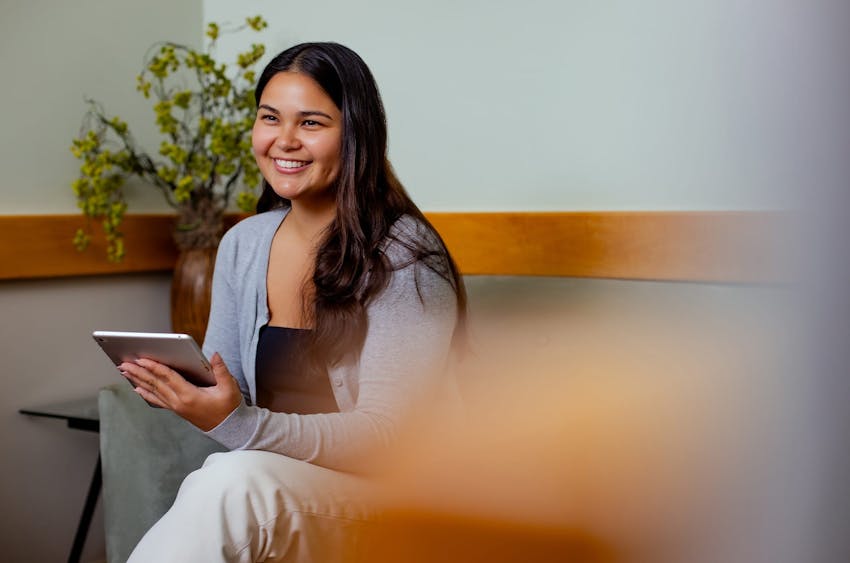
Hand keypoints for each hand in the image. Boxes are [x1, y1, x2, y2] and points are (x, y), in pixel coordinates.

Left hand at [119, 352, 242, 431]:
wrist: (229, 428)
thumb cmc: (229, 408)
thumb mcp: (230, 388)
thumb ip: (221, 370)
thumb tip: (214, 355)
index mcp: (190, 395)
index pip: (168, 378)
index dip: (155, 367)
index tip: (142, 359)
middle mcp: (179, 402)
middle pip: (155, 384)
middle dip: (139, 372)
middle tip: (124, 363)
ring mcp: (176, 407)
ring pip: (153, 391)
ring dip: (138, 380)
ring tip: (126, 372)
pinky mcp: (177, 410)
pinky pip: (157, 401)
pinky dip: (146, 394)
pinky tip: (138, 389)